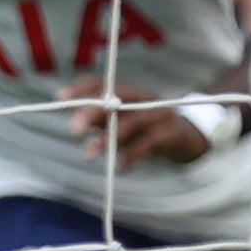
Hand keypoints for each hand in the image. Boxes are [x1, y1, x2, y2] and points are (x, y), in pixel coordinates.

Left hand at [72, 95, 233, 168]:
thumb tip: (71, 117)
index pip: (104, 84)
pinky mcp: (173, 132)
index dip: (82, 88)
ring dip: (109, 137)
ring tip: (89, 153)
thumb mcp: (123, 122)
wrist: (191, 140)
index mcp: (129, 93)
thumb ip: (101, 120)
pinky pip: (150, 142)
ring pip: (133, 121)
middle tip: (74, 129)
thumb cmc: (147, 130)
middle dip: (93, 112)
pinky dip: (133, 154)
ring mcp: (160, 114)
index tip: (60, 97)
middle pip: (117, 99)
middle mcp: (144, 99)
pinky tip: (120, 166)